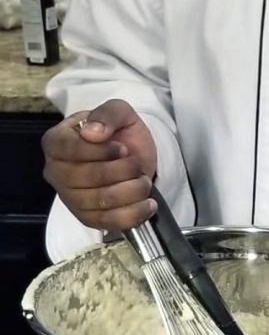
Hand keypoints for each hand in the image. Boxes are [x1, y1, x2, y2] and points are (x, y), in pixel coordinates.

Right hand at [42, 98, 157, 229]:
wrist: (135, 157)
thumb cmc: (120, 133)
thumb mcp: (120, 112)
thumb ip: (108, 114)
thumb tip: (92, 132)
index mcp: (56, 141)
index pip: (70, 149)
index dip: (101, 150)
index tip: (123, 148)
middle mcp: (55, 171)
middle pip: (86, 178)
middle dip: (122, 170)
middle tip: (136, 164)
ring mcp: (69, 197)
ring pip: (99, 201)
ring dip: (131, 190)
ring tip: (143, 181)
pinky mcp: (86, 217)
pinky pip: (107, 222)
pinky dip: (133, 214)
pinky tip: (148, 204)